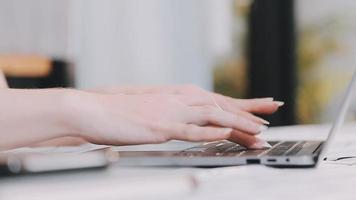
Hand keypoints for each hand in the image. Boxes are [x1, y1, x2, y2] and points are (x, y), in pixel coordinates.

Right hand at [86, 85, 283, 147]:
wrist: (94, 110)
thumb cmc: (121, 112)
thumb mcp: (153, 110)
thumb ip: (172, 114)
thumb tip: (187, 121)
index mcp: (177, 96)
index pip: (215, 100)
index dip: (240, 105)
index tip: (260, 109)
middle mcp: (177, 100)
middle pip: (220, 105)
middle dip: (248, 111)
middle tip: (271, 115)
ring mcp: (170, 113)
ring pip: (211, 116)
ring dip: (237, 123)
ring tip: (258, 132)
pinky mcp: (159, 127)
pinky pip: (189, 129)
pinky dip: (209, 131)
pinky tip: (225, 132)